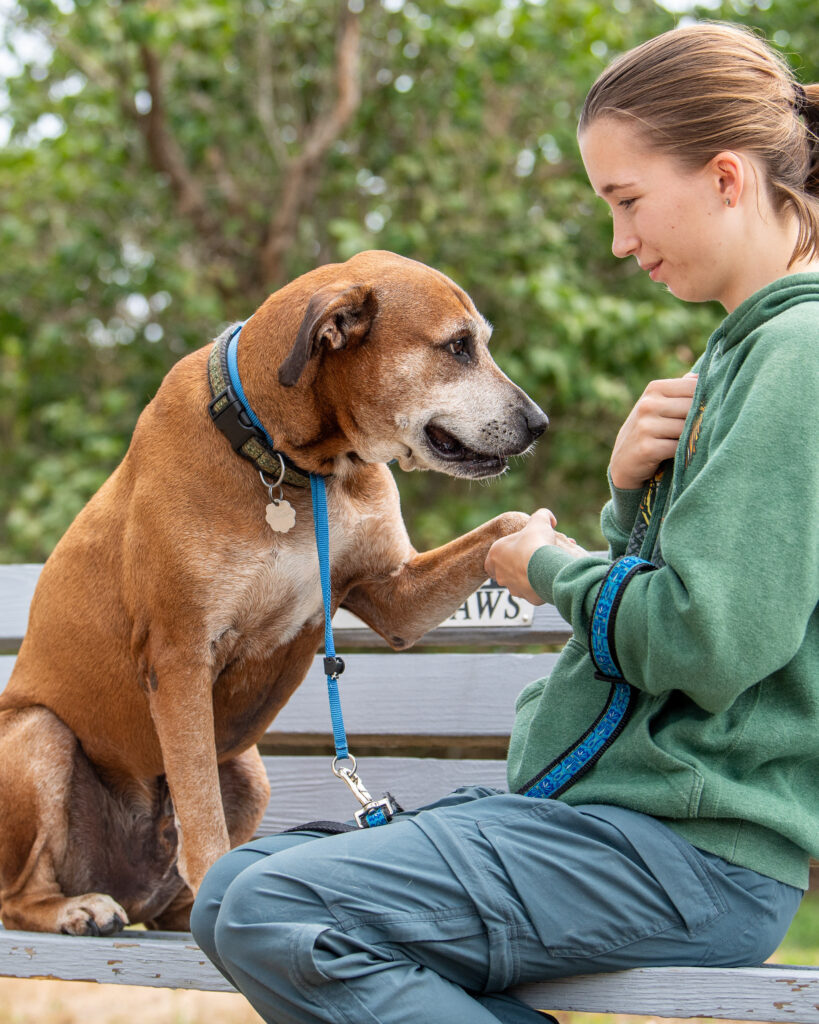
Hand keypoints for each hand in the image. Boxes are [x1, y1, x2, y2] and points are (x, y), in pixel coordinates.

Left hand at [485, 509, 586, 603]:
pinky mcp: (527, 598)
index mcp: (495, 554)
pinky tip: (551, 576)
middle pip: (507, 570)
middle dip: (520, 564)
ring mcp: (512, 588)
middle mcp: (499, 574)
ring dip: (530, 575)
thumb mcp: (539, 521)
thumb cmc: (536, 543)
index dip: (505, 554)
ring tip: (547, 566)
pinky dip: (541, 585)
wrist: (546, 567)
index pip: (492, 558)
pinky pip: (533, 591)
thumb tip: (549, 519)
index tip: (519, 550)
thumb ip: (542, 515)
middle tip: (536, 556)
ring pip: (520, 582)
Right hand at [609, 374, 697, 490]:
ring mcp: (645, 426)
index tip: (710, 410)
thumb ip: (680, 389)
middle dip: (701, 419)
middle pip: (692, 407)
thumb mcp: (659, 405)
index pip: (694, 386)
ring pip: (687, 428)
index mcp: (654, 388)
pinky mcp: (647, 448)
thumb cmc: (649, 430)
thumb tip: (701, 375)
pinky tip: (679, 455)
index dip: (707, 398)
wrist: (624, 462)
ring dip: (692, 437)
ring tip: (689, 442)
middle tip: (702, 430)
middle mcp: (648, 404)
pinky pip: (678, 448)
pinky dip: (683, 453)